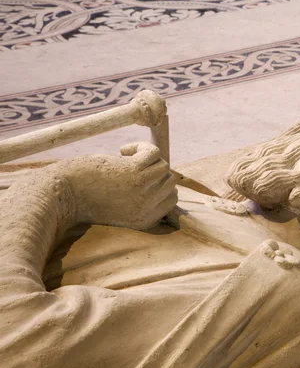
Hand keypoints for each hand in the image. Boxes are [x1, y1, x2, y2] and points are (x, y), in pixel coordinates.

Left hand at [59, 142, 177, 229]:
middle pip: (170, 181)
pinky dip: (141, 147)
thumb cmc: (85, 198)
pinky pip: (154, 152)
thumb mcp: (119, 204)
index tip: (141, 179)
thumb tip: (162, 169)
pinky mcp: (135, 172)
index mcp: (145, 220)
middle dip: (154, 171)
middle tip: (131, 168)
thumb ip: (141, 195)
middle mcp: (148, 207)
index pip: (171, 199)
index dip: (159, 185)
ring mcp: (143, 190)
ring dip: (147, 158)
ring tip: (126, 159)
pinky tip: (122, 151)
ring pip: (163, 165)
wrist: (59, 194)